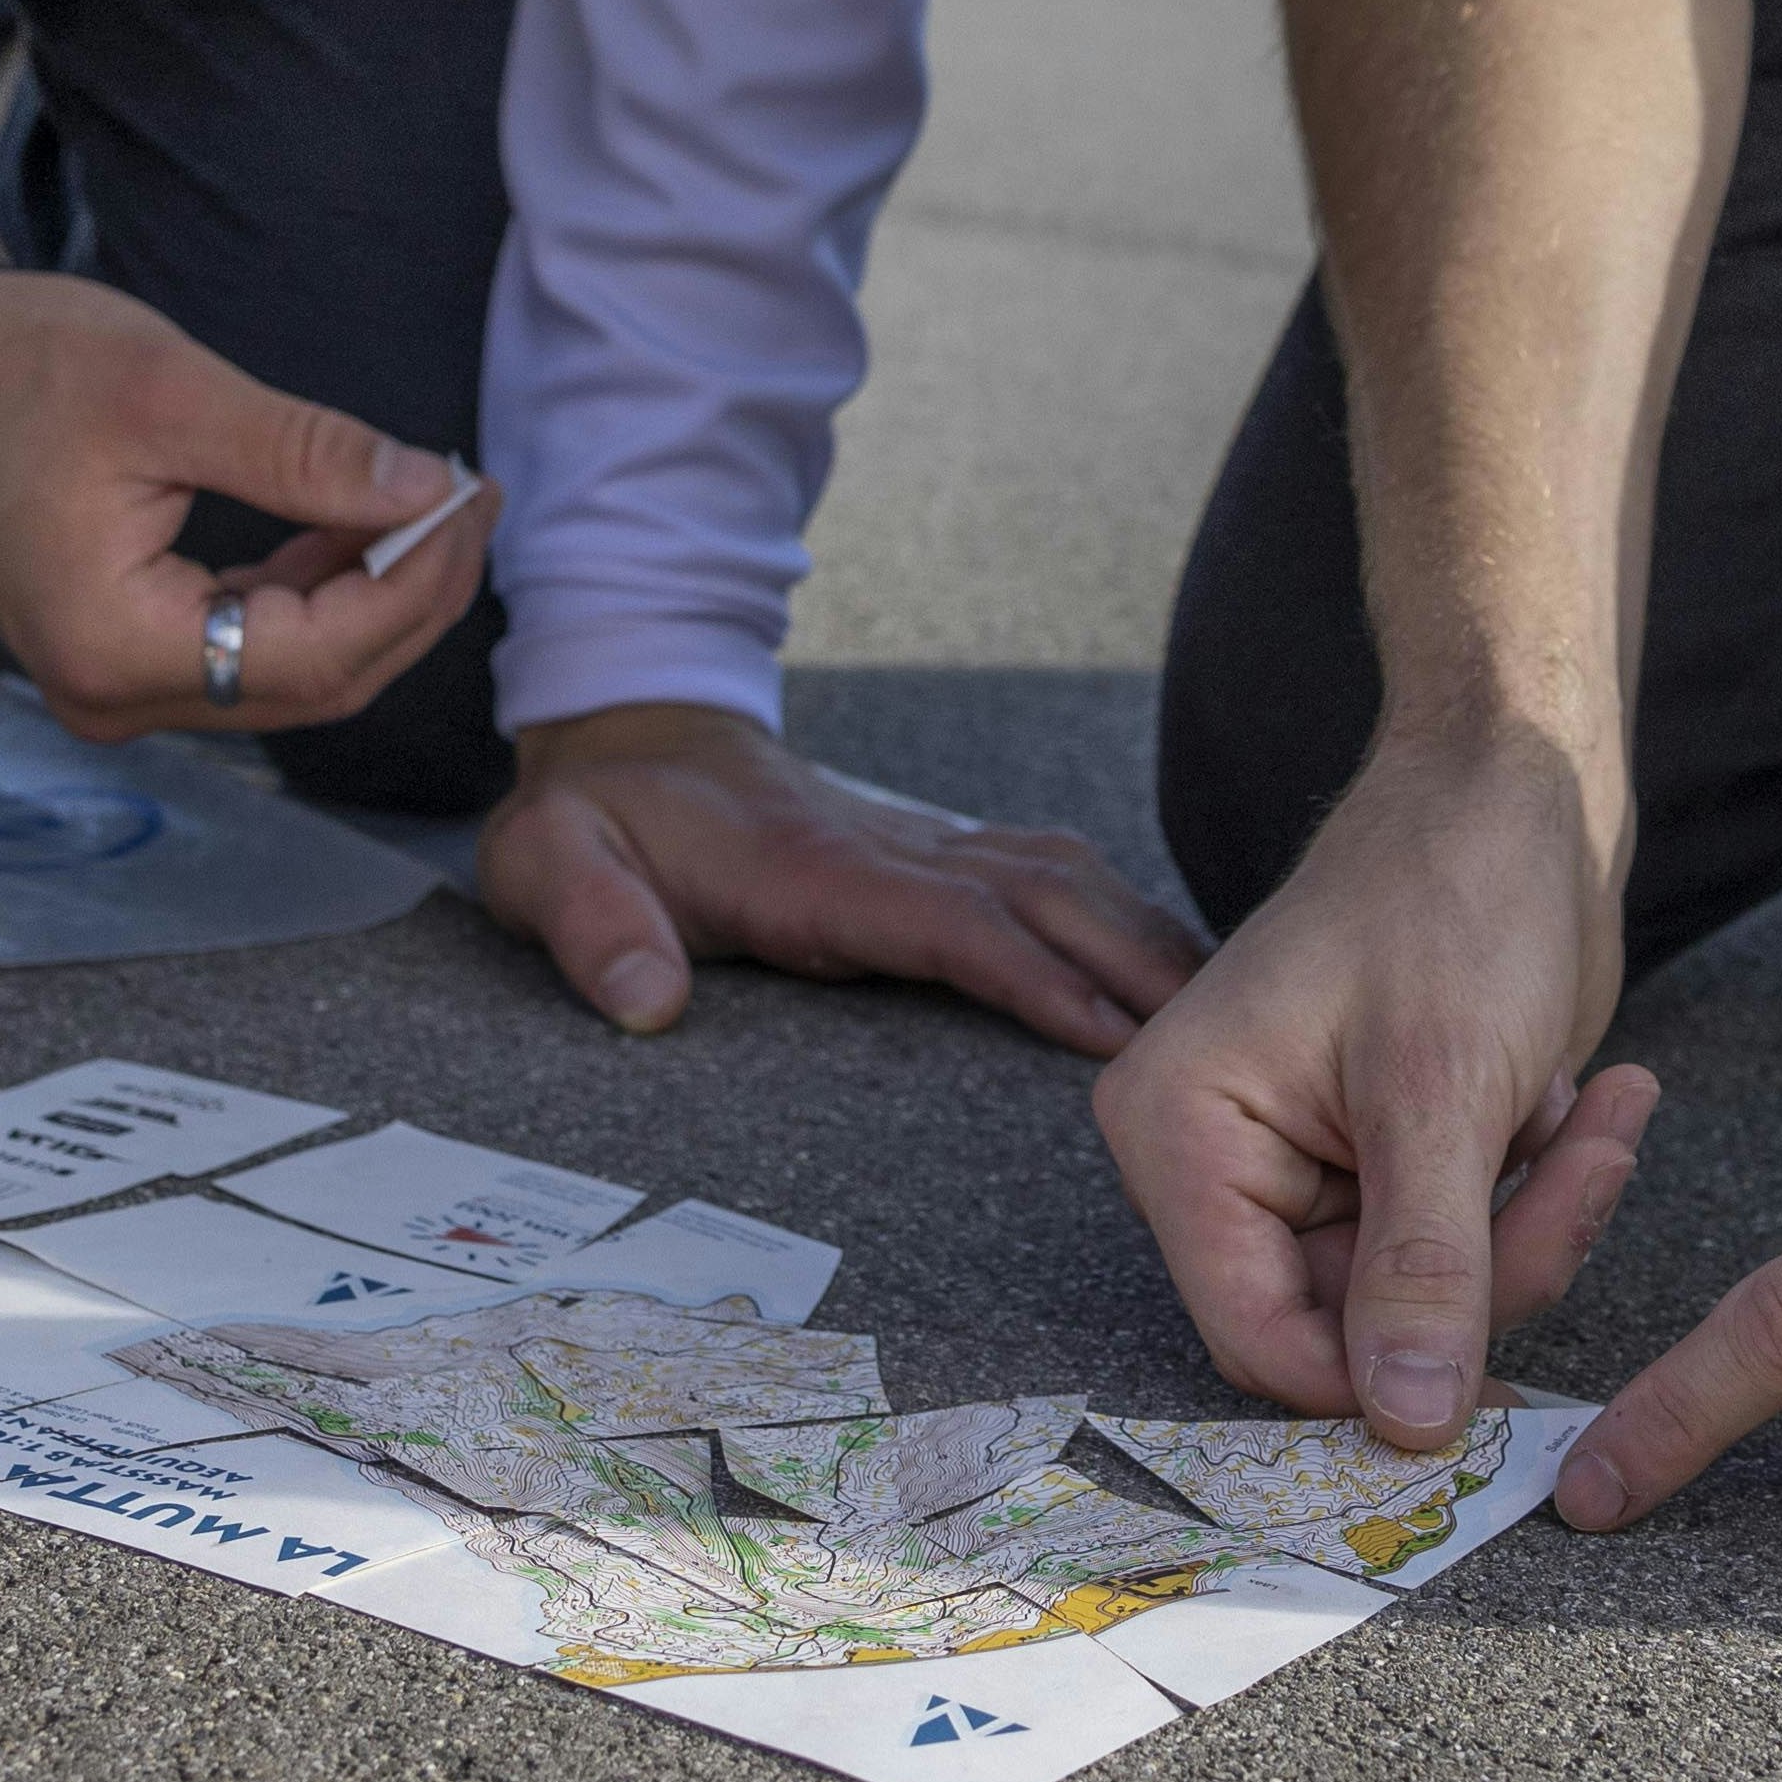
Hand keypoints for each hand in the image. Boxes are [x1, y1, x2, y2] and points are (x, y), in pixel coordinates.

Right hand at [0, 252, 479, 742]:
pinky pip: (247, 639)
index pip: (315, 653)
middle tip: (471, 498)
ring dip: (370, 592)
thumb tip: (425, 490)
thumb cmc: (6, 367)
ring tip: (431, 498)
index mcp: (115, 647)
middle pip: (314, 679)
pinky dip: (313, 586)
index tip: (470, 497)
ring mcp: (114, 678)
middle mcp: (113, 691)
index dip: (412, 583)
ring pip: (290, 667)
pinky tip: (355, 519)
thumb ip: (304, 453)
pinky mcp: (122, 644)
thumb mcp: (168, 392)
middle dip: (408, 593)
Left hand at [479, 703, 1208, 1052]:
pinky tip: (1173, 968)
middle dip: (1137, 964)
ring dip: (1146, 937)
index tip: (1116, 1034)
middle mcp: (895, 847)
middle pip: (1045, 896)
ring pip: (1067, 876)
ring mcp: (926, 842)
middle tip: (1230, 1047)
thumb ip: (590, 925)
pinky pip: (1052, 875)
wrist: (629, 734)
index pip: (950, 921)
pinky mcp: (938, 850)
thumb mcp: (548, 862)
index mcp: (814, 869)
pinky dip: (1124, 916)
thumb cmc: (596, 818)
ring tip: (1232, 1016)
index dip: (1035, 975)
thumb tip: (646, 1004)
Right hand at [1088, 717, 1666, 1449]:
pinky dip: (1541, 1195)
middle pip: (1351, 1327)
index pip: (1258, 1335)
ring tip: (1599, 1115)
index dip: (1376, 1379)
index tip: (1498, 1383)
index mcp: (1182, 1132)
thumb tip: (1404, 1424)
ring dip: (1535, 1224)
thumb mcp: (1442, 1090)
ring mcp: (1308, 1166)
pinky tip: (1583, 1102)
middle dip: (1491, 1268)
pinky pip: (1465, 1249)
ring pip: (1424, 1300)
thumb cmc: (1452, 891)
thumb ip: (1422, 1270)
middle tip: (1585, 1171)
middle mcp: (1223, 1162)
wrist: (1520, 789)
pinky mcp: (1386, 1160)